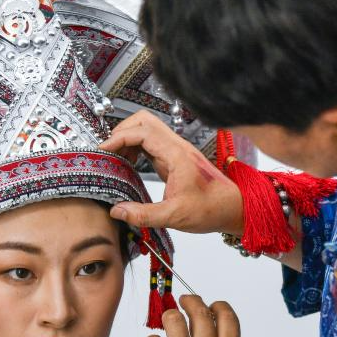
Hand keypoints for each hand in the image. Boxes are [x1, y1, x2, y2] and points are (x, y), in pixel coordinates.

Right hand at [100, 110, 243, 234]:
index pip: (142, 132)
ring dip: (128, 138)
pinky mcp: (175, 158)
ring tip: (117, 158)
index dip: (119, 138)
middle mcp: (176, 147)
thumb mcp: (174, 216)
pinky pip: (151, 142)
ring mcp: (176, 150)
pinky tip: (131, 162)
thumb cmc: (211, 209)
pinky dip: (136, 146)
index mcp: (176, 155)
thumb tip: (118, 211)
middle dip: (122, 131)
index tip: (103, 150)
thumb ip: (143, 214)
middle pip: (144, 120)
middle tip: (109, 151)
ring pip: (147, 128)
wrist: (233, 208)